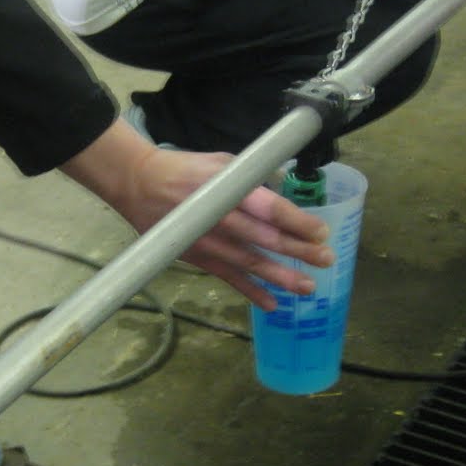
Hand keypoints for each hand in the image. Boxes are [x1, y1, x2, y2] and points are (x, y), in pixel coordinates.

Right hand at [62, 120, 333, 310]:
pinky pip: (228, 278)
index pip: (268, 208)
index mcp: (227, 188)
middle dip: (298, 251)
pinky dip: (251, 292)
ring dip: (281, 276)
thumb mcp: (222, 162)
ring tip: (309, 287)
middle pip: (265, 238)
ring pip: (250, 263)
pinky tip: (272, 304)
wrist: (139, 185)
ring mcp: (207, 242)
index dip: (297, 221)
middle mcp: (218, 217)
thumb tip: (287, 191)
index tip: (320, 232)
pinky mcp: (198, 258)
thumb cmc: (186, 170)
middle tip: (326, 259)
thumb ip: (254, 177)